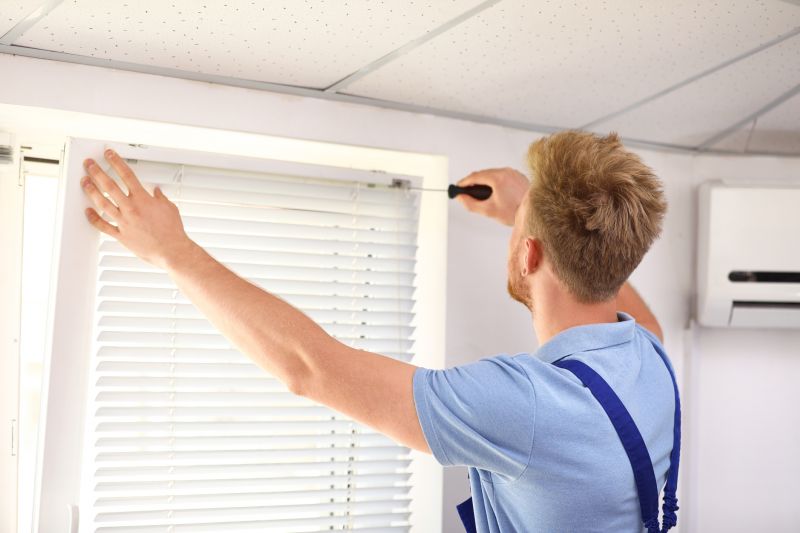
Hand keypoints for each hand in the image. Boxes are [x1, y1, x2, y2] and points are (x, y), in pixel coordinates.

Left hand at [81, 149, 194, 269]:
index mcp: (143, 199)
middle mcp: (131, 208)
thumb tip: (157, 192)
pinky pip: (103, 226)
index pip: (126, 174)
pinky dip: (94, 218)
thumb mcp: (170, 208)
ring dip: (91, 191)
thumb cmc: (172, 231)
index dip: (116, 162)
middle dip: (97, 172)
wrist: (171, 250)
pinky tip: (88, 211)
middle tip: (89, 165)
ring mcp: (124, 222)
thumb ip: (161, 198)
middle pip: (109, 185)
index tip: (109, 155)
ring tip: (85, 182)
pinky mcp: (121, 235)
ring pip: (102, 203)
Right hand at [455, 167, 528, 225]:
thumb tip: (461, 198)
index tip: (458, 187)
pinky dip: (495, 181)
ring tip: (479, 192)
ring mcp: (513, 173)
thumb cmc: (515, 212)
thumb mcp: (488, 210)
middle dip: (474, 182)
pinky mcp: (519, 176)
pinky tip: (493, 190)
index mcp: (498, 178)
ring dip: (484, 181)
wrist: (534, 213)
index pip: (475, 176)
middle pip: (484, 173)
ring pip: (493, 174)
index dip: (464, 182)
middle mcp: (506, 171)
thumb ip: (470, 204)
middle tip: (466, 191)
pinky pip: (503, 175)